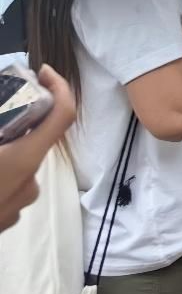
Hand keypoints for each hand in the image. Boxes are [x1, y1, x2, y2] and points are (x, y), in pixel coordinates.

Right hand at [0, 65, 75, 232]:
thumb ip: (2, 117)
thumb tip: (5, 109)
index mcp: (24, 159)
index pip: (63, 115)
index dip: (59, 87)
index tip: (43, 72)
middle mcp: (30, 181)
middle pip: (32, 140)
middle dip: (13, 123)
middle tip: (1, 109)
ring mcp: (20, 205)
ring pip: (15, 164)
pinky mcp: (6, 221)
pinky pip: (4, 187)